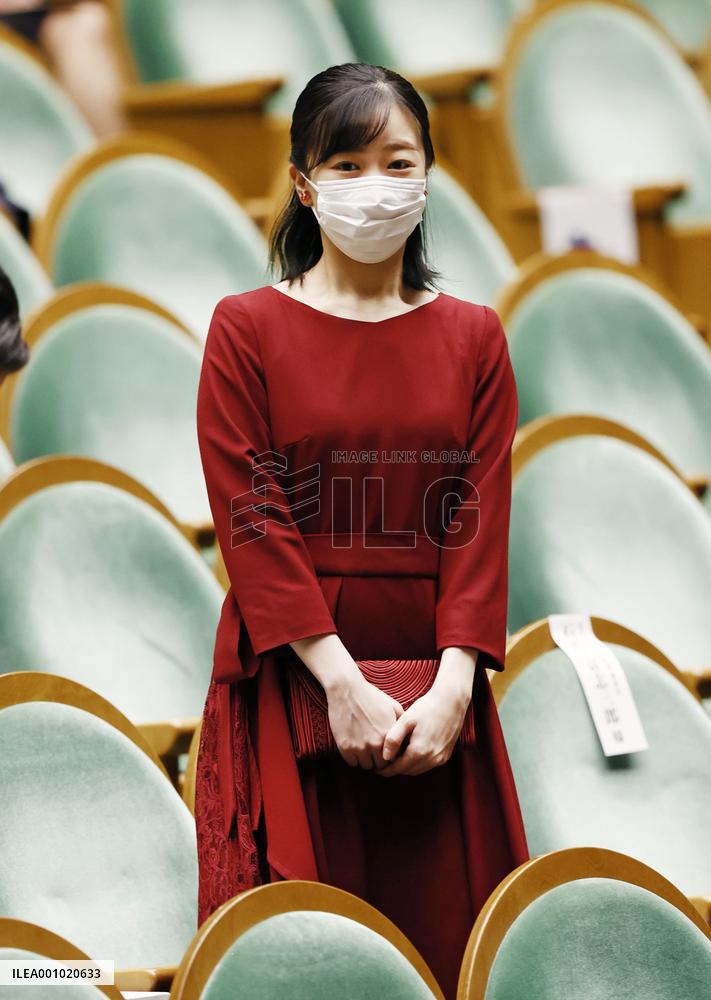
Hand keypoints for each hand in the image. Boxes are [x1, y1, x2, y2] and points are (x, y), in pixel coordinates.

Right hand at [288, 633, 402, 769]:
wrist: (347, 690)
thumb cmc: (371, 696)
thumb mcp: (393, 706)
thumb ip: (402, 723)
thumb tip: (407, 736)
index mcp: (388, 735)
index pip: (394, 758)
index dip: (391, 756)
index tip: (387, 751)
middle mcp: (375, 744)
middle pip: (380, 765)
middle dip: (379, 760)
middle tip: (375, 752)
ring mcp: (359, 746)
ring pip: (366, 766)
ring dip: (366, 760)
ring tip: (365, 751)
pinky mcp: (345, 746)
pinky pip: (351, 763)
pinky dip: (353, 759)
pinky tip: (355, 749)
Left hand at [375, 647, 476, 776]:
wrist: (451, 702)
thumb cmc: (427, 708)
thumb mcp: (406, 720)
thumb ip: (393, 739)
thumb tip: (385, 757)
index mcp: (419, 751)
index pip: (397, 769)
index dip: (385, 770)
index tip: (376, 768)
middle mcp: (431, 759)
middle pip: (407, 771)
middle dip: (395, 769)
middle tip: (383, 763)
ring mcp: (440, 759)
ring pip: (417, 770)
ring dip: (406, 767)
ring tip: (395, 757)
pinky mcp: (445, 756)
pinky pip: (427, 765)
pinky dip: (417, 763)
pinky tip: (411, 752)